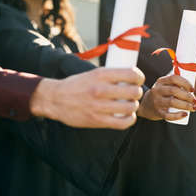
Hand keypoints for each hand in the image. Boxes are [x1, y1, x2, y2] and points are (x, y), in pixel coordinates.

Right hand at [30, 67, 144, 128]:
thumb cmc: (76, 85)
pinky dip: (129, 119)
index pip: (131, 74)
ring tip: (129, 104)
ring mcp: (99, 106)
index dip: (139, 77)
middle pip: (134, 92)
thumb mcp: (92, 73)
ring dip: (133, 106)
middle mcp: (101, 89)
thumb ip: (110, 75)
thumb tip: (131, 77)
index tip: (138, 80)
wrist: (56, 99)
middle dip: (137, 92)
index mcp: (101, 74)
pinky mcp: (97, 120)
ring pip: (130, 107)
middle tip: (133, 93)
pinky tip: (126, 116)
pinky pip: (123, 122)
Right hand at [138, 75, 195, 120]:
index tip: (193, 89)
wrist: (146, 105)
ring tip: (193, 108)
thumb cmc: (162, 94)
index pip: (174, 78)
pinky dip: (178, 115)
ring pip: (172, 102)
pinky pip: (168, 115)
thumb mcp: (165, 86)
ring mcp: (156, 101)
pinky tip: (185, 114)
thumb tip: (194, 89)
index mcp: (160, 82)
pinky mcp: (157, 112)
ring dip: (185, 105)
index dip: (185, 83)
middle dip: (187, 96)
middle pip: (174, 90)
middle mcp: (157, 90)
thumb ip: (177, 84)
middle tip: (195, 101)